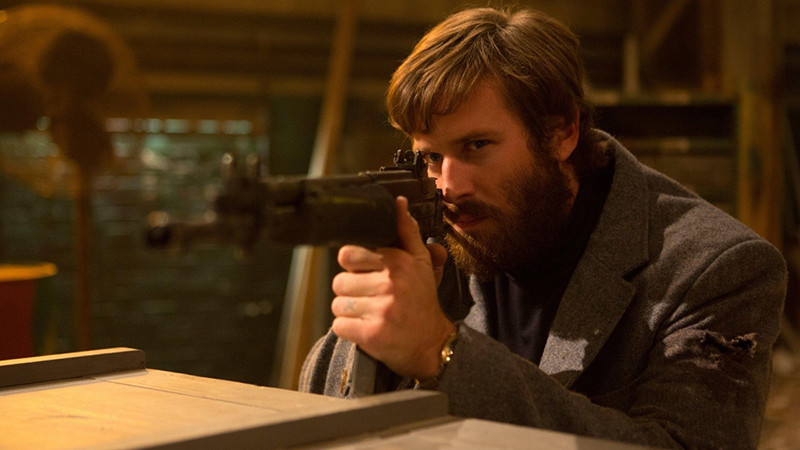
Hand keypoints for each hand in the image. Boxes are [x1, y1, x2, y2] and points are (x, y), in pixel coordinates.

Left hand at [330, 196, 454, 378]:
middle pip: (339, 281)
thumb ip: (407, 232)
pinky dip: (348, 329)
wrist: (433, 344)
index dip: (353, 266)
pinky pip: (339, 326)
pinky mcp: (372, 334)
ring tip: (367, 314)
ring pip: (338, 304)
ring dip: (348, 312)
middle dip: (350, 291)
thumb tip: (398, 203)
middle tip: (367, 298)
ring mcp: (381, 310)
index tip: (366, 274)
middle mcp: (390, 284)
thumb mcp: (420, 263)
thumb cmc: (422, 302)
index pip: (348, 255)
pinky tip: (365, 328)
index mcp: (397, 262)